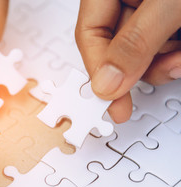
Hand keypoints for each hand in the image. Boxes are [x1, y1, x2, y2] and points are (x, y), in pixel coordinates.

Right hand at [75, 0, 180, 122]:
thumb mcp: (168, 5)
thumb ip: (135, 41)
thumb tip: (105, 84)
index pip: (89, 33)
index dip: (98, 71)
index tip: (112, 102)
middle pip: (115, 48)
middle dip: (141, 67)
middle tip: (166, 72)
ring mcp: (147, 10)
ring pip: (140, 52)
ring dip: (164, 64)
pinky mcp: (165, 20)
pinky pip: (160, 48)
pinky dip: (174, 57)